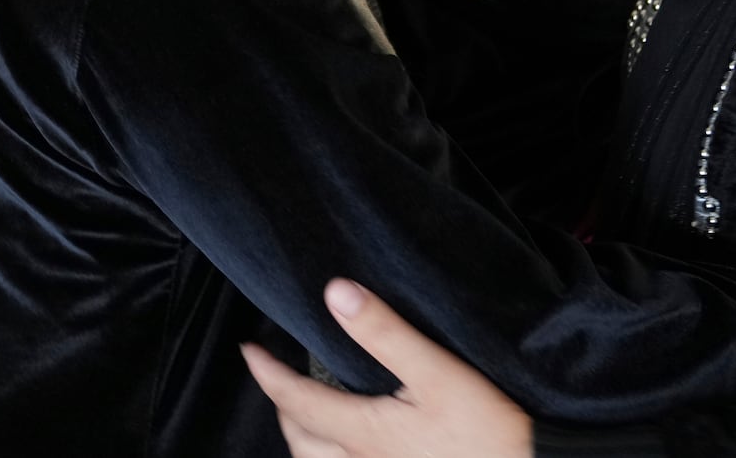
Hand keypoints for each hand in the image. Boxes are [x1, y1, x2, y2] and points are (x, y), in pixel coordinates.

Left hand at [242, 279, 532, 457]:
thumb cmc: (486, 429)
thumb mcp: (438, 372)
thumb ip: (385, 333)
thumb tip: (336, 293)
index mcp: (364, 431)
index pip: (297, 401)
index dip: (268, 374)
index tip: (249, 350)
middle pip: (301, 441)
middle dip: (283, 408)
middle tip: (276, 377)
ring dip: (304, 439)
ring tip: (306, 414)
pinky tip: (350, 447)